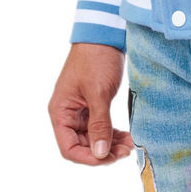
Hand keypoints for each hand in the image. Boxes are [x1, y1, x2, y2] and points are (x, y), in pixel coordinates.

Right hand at [48, 42, 133, 164]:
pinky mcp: (94, 102)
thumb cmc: (96, 59)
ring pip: (94, 136)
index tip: (108, 158)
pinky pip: (101, 125)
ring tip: (130, 145)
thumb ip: (99, 124)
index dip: (88, 157)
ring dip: (110, 143)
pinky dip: (112, 132)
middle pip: (82, 144)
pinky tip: (126, 135)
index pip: (69, 148)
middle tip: (126, 151)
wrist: (105, 33)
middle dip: (103, 151)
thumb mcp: (98, 92)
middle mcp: (68, 113)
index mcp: (60, 112)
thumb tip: (100, 153)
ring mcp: (81, 108)